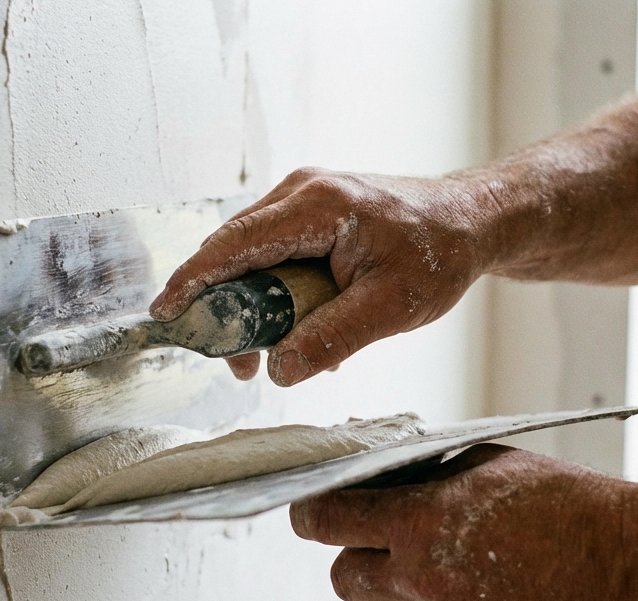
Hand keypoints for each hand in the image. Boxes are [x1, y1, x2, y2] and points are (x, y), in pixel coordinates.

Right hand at [149, 168, 494, 385]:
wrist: (473, 221)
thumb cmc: (440, 254)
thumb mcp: (391, 307)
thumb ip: (333, 338)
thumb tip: (279, 371)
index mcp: (316, 205)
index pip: (234, 244)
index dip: (194, 280)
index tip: (164, 314)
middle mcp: (301, 192)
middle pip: (236, 253)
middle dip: (227, 310)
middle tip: (237, 364)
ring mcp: (306, 200)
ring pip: (255, 258)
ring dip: (257, 309)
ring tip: (272, 358)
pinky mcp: (314, 216)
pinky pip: (278, 257)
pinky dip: (280, 295)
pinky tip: (303, 332)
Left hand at [290, 444, 628, 600]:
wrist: (621, 558)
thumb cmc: (556, 498)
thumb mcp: (480, 462)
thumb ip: (421, 471)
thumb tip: (368, 467)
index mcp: (421, 521)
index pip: (324, 522)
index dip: (309, 513)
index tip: (310, 509)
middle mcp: (423, 577)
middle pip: (341, 578)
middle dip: (352, 556)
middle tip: (377, 540)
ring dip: (398, 590)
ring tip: (443, 564)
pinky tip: (483, 587)